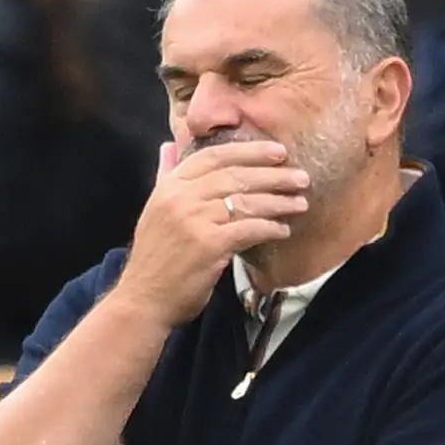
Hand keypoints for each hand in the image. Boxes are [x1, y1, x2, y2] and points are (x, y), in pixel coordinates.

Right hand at [117, 138, 304, 330]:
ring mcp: (194, 220)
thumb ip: (165, 176)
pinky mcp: (208, 245)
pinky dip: (269, 228)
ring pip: (245, 201)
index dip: (249, 151)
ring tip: (300, 203)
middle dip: (273, 175)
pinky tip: (283, 230)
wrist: (143, 299)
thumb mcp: (155, 209)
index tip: (278, 152)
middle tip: (301, 177)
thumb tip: (169, 145)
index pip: (214, 156)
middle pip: (236, 175)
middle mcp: (181, 197)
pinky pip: (248, 229)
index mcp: (170, 185)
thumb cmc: (154, 259)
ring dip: (278, 202)